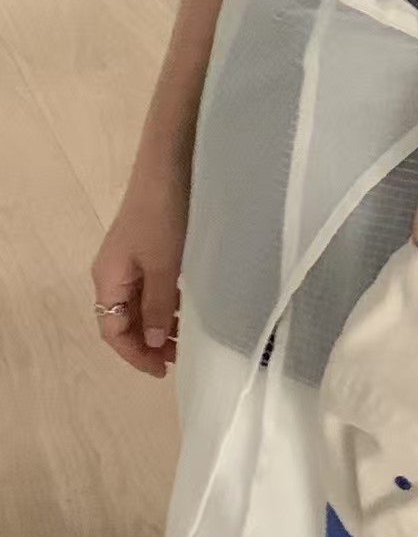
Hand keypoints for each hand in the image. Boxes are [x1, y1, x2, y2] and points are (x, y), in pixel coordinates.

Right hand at [91, 164, 189, 377]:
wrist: (170, 166)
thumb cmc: (163, 216)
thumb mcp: (163, 266)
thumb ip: (159, 306)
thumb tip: (154, 343)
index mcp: (108, 279)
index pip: (113, 331)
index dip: (136, 355)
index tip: (164, 371)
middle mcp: (114, 272)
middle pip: (125, 320)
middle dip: (148, 343)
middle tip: (180, 358)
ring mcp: (131, 259)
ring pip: (141, 304)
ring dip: (160, 324)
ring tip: (188, 338)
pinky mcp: (149, 246)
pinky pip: (153, 286)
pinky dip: (168, 303)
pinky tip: (189, 307)